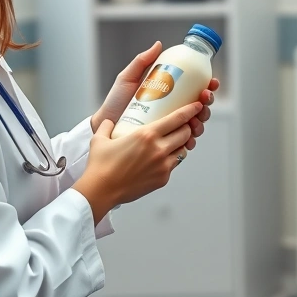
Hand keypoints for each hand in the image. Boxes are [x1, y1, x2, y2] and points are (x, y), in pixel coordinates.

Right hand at [73, 101, 202, 221]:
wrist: (101, 190)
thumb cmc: (100, 164)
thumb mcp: (101, 138)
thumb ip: (107, 125)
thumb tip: (109, 121)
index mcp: (147, 134)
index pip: (178, 118)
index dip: (190, 110)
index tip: (197, 106)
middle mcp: (159, 149)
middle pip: (185, 133)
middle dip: (187, 127)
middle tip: (182, 124)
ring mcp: (163, 165)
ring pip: (183, 150)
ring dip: (181, 144)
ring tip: (173, 141)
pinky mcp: (163, 179)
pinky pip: (174, 165)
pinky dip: (172, 159)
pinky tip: (163, 158)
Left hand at [92, 41, 219, 150]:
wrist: (104, 126)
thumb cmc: (115, 102)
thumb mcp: (128, 79)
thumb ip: (141, 61)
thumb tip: (158, 44)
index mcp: (171, 95)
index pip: (196, 89)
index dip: (208, 85)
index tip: (210, 83)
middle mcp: (174, 111)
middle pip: (201, 107)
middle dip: (208, 103)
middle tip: (203, 98)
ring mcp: (171, 128)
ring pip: (196, 125)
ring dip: (201, 122)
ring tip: (195, 120)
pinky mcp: (166, 144)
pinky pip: (184, 144)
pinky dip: (190, 142)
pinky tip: (188, 139)